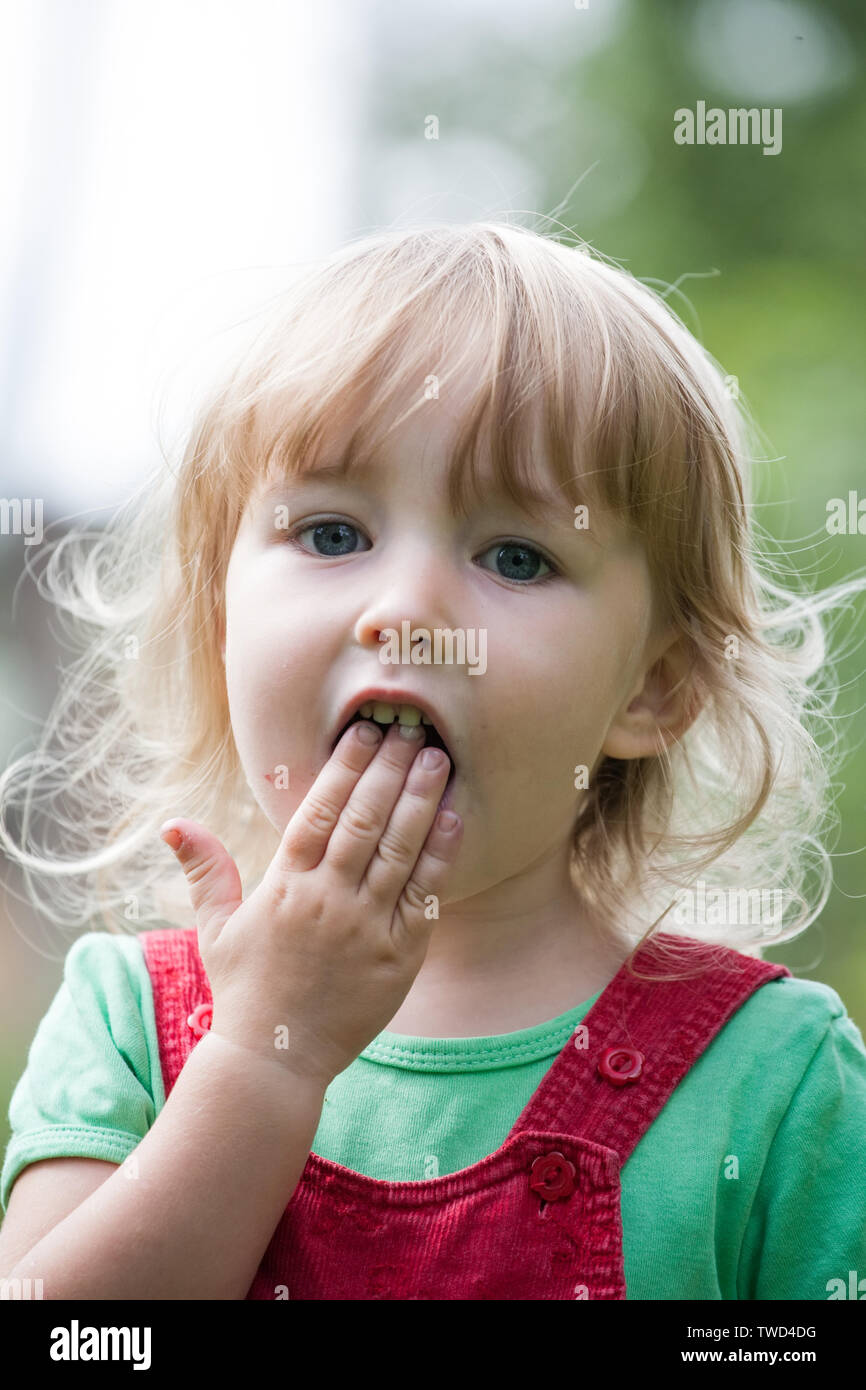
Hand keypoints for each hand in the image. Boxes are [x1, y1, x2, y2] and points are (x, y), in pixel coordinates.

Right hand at [159, 719, 461, 1088]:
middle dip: (389, 769)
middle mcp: (327, 900)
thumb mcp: (216, 927)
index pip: (319, 810)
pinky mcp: (397, 956)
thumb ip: (205, 870)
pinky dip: (438, 856)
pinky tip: (452, 819)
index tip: (364, 731)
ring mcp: (365, 928)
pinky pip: (423, 896)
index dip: (344, 766)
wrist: (275, 1060)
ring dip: (419, 799)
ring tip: (437, 759)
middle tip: (413, 728)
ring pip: (398, 849)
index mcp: (285, 886)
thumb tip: (174, 823)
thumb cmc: (245, 989)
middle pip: (364, 819)